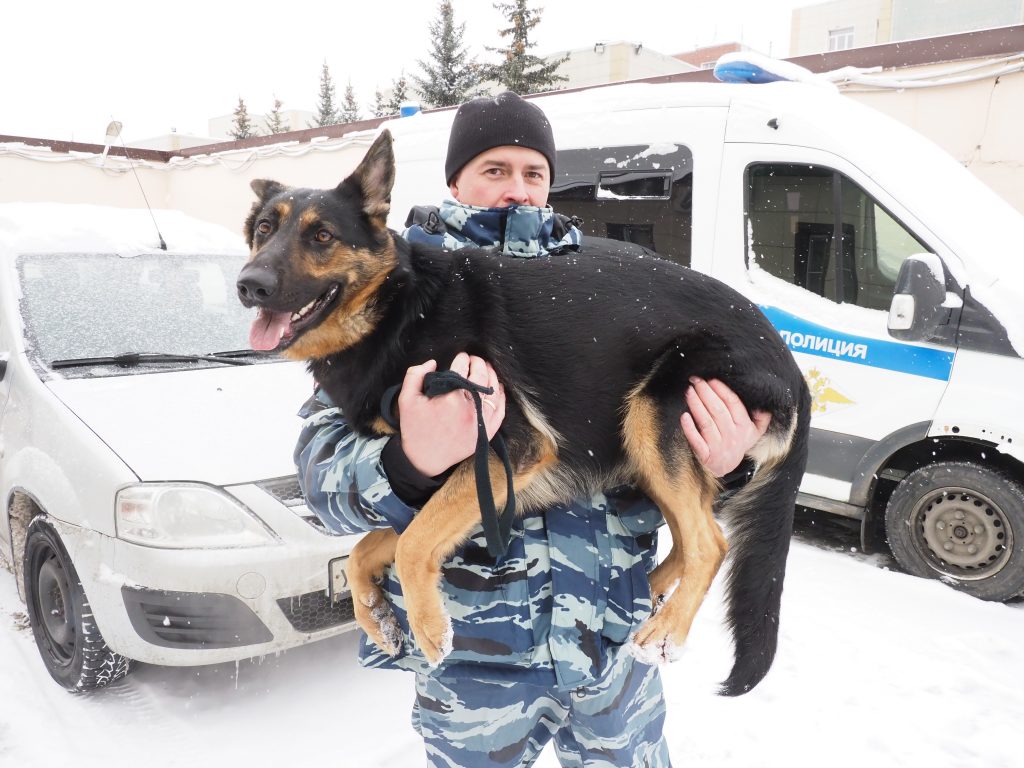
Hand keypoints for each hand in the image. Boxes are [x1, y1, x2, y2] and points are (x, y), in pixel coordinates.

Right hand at [398, 352, 505, 477]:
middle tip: (474, 359)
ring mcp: (481, 421)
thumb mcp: (406, 399)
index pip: (462, 369)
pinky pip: (500, 411)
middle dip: (479, 363)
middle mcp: (470, 408)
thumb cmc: (415, 429)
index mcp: (451, 398)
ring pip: (494, 392)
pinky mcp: (486, 432)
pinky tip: (498, 388)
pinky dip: (501, 397)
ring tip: (486, 368)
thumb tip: (432, 362)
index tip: (461, 356)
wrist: (424, 460)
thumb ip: (415, 375)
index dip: (462, 358)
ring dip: (491, 376)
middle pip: (481, 377)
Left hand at [681, 377, 770, 476]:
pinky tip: (684, 416)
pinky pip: (696, 441)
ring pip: (706, 423)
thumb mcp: (755, 432)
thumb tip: (765, 405)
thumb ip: (762, 418)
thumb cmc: (738, 443)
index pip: (733, 404)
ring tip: (689, 391)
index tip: (711, 379)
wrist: (726, 468)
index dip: (722, 390)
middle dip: (706, 393)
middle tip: (696, 381)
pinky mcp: (705, 456)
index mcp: (745, 427)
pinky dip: (689, 428)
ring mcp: (718, 447)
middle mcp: (732, 436)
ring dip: (696, 405)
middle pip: (718, 411)